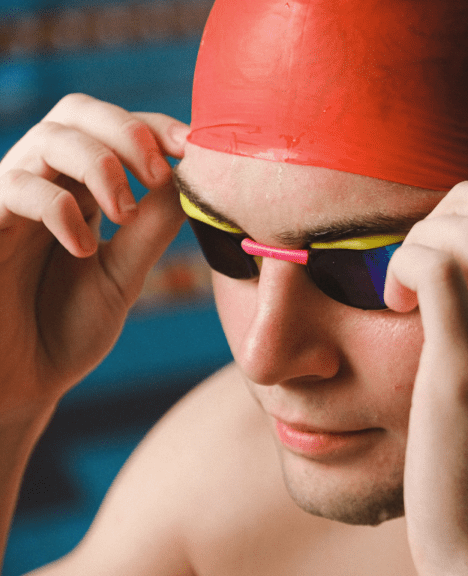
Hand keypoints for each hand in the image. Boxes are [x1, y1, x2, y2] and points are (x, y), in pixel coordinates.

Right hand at [0, 93, 186, 413]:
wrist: (19, 383)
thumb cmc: (66, 328)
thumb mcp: (123, 275)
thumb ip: (154, 228)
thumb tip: (192, 178)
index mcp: (81, 188)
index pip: (116, 127)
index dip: (155, 126)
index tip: (195, 147)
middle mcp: (44, 182)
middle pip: (78, 112)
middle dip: (126, 130)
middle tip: (158, 173)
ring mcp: (9, 200)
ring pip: (50, 138)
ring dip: (101, 164)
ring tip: (124, 213)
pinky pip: (16, 187)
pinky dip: (60, 208)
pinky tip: (82, 246)